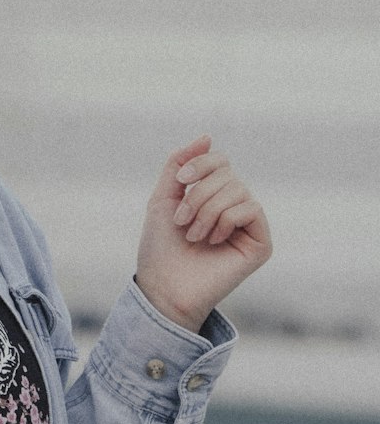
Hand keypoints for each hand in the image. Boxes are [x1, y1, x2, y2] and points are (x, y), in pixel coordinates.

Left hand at [135, 136, 271, 333]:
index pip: (220, 161)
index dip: (200, 164)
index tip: (181, 180)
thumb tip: (207, 137)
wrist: (163, 287)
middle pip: (228, 174)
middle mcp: (236, 207)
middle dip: (198, 195)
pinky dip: (225, 220)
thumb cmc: (161, 248)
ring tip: (194, 236)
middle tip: (182, 222)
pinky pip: (251, 209)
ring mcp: (251, 225)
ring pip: (238, 190)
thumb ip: (179, 164)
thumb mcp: (163, 198)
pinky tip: (213, 241)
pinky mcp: (262, 243)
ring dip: (207, 211)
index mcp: (215, 196)